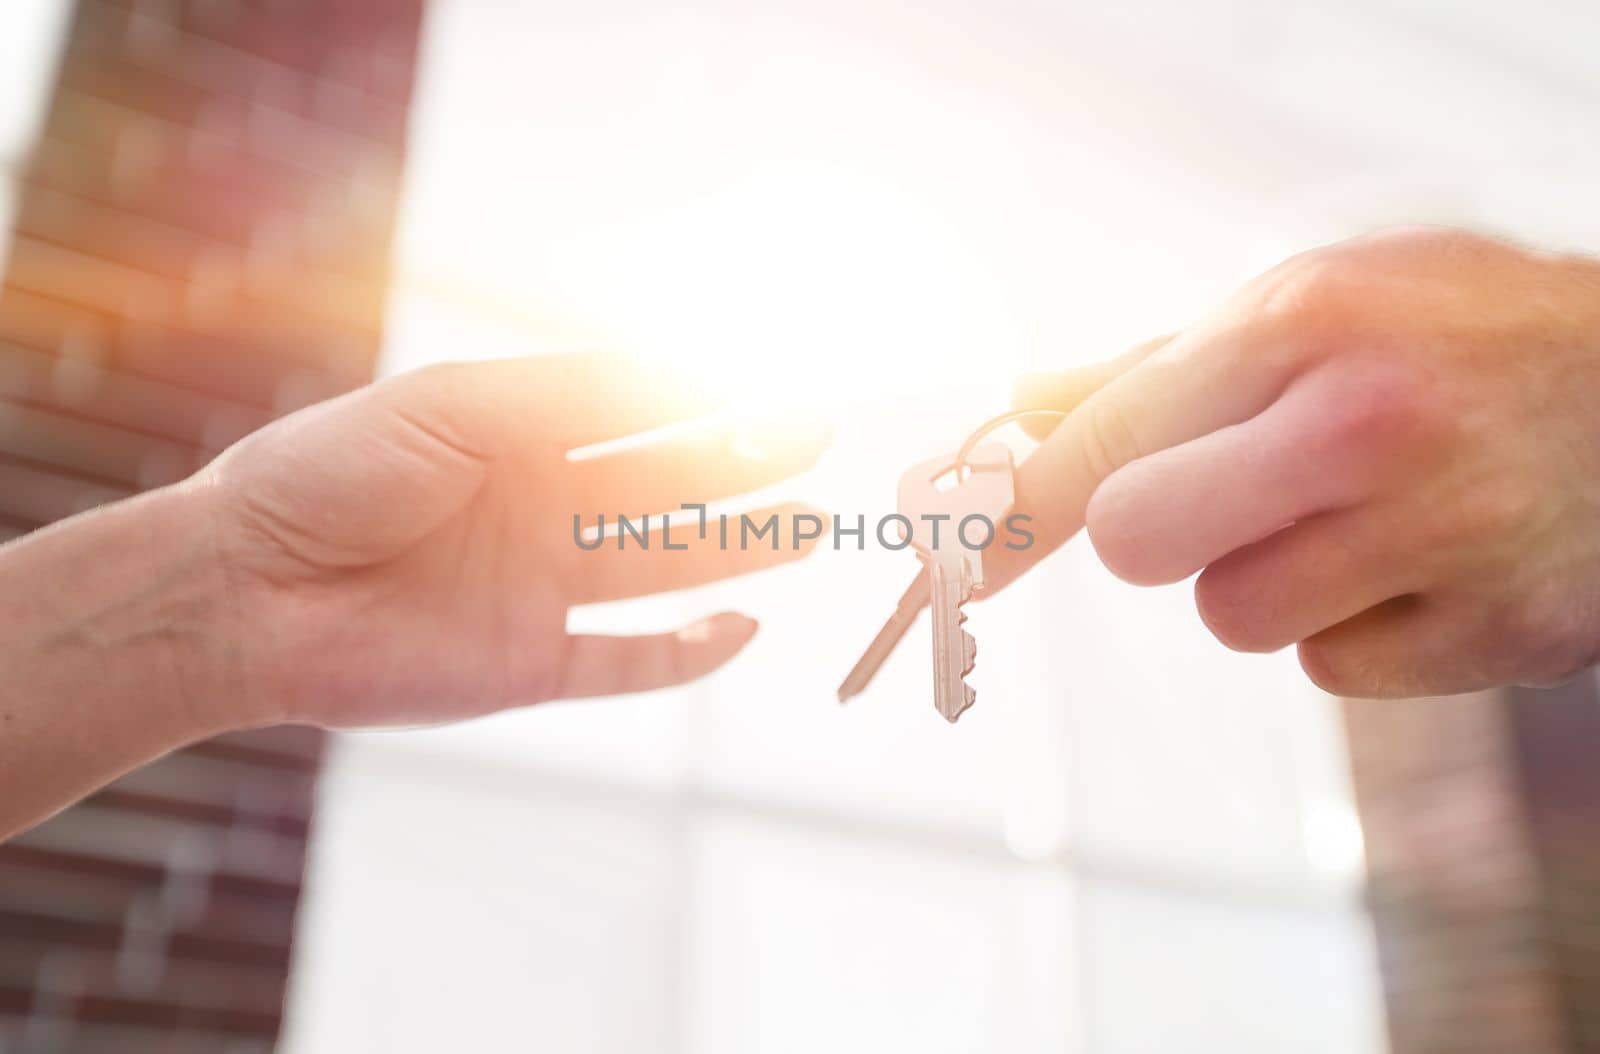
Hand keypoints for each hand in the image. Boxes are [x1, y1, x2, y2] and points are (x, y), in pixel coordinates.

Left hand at [203, 354, 828, 727]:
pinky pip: (627, 662)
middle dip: (741, 464)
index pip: (633, 416)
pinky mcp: (529, 664)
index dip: (701, 401)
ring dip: (739, 550)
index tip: (765, 382)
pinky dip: (686, 653)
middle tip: (812, 440)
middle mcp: (539, 511)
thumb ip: (561, 393)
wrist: (246, 589)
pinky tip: (740, 627)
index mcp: (518, 440)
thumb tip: (670, 373)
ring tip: (810, 525)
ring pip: (663, 569)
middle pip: (665, 489)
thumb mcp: (450, 405)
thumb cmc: (330, 474)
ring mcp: (539, 589)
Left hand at [986, 228, 1599, 697]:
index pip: (1103, 443)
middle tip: (1230, 492)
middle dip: (1159, 531)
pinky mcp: (1493, 631)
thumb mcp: (1328, 297)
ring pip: (1231, 617)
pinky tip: (1423, 562)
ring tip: (1360, 515)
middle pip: (1138, 543)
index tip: (944, 563)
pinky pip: (1330, 667)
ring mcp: (1435, 536)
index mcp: (1303, 322)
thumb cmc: (1469, 336)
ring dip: (1268, 579)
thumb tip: (1025, 410)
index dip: (1006, 514)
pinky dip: (1354, 626)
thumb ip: (1164, 367)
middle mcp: (1362, 427)